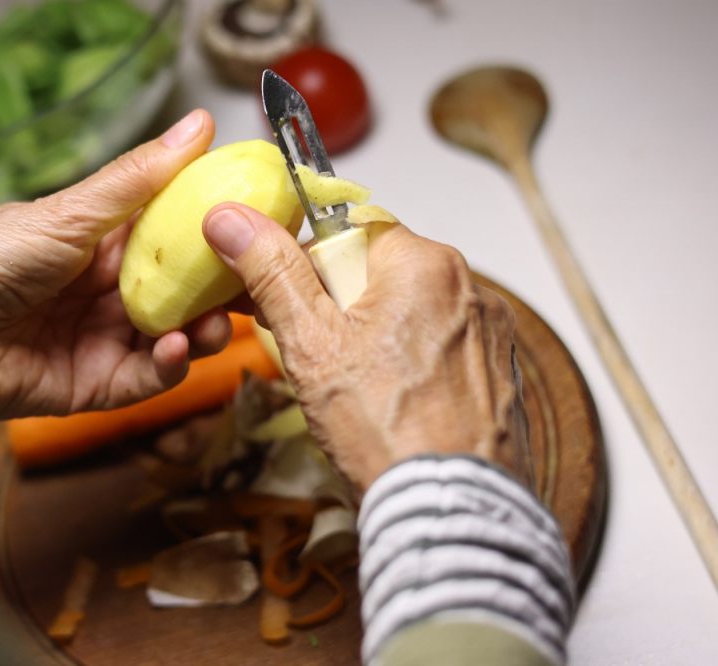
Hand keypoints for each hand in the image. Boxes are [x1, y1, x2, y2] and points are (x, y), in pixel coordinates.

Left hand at [0, 110, 230, 420]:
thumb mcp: (71, 213)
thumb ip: (140, 178)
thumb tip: (198, 124)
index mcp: (106, 245)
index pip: (179, 240)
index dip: (220, 238)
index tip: (264, 231)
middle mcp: (110, 292)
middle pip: (185, 296)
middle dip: (222, 295)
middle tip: (257, 290)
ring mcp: (104, 340)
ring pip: (175, 340)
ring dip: (203, 333)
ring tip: (216, 324)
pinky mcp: (93, 386)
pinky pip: (144, 380)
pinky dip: (167, 367)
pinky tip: (175, 350)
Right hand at [202, 205, 532, 492]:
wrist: (451, 511)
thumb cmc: (384, 429)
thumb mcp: (311, 344)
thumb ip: (273, 274)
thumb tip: (230, 219)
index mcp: (423, 262)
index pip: (347, 232)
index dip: (307, 268)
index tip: (289, 307)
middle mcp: (468, 284)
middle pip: (379, 272)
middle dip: (340, 306)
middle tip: (319, 358)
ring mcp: (489, 330)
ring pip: (409, 311)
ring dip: (376, 335)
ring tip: (359, 391)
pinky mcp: (498, 371)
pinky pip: (441, 347)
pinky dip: (414, 365)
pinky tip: (397, 405)